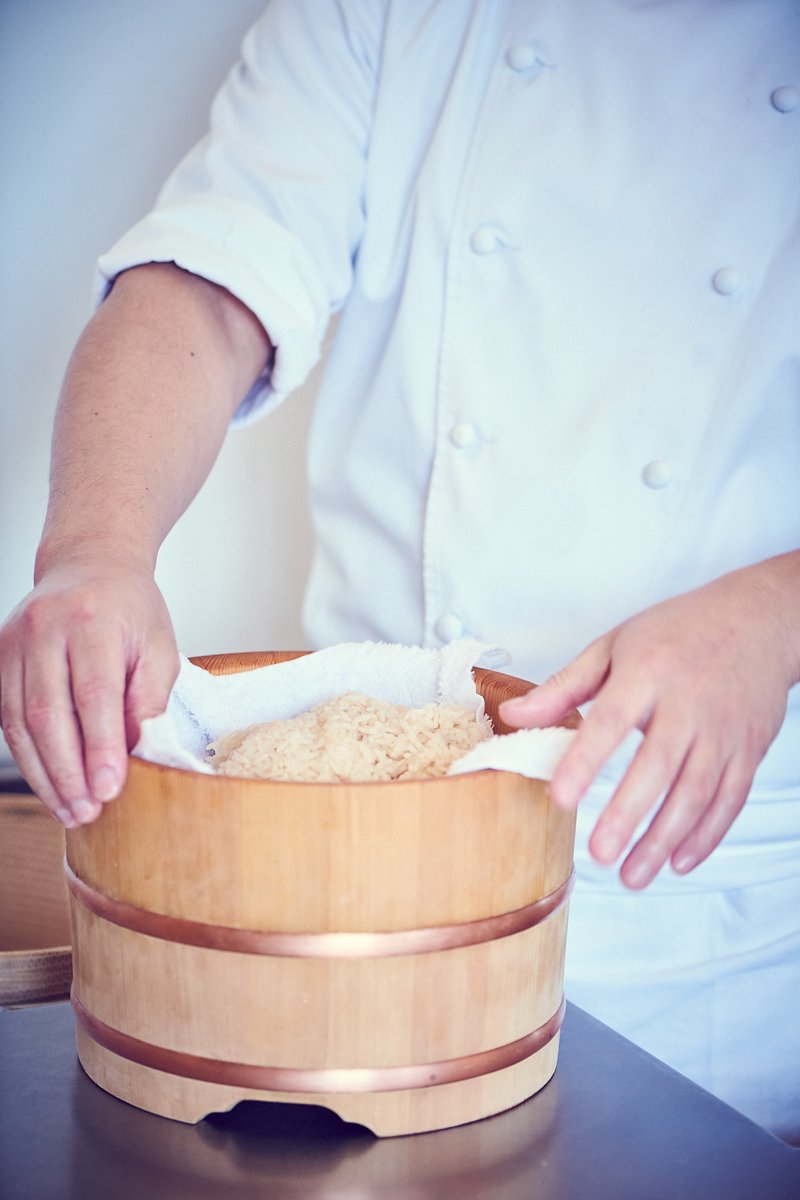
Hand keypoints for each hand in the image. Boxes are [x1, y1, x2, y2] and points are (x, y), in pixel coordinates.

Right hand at [0, 560, 178, 826]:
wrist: (90, 565)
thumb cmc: (130, 610)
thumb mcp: (158, 647)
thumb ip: (149, 699)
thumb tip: (136, 755)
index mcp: (92, 621)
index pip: (94, 695)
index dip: (100, 747)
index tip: (111, 789)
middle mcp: (46, 628)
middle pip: (50, 714)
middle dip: (69, 771)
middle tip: (90, 811)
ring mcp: (14, 642)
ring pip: (21, 722)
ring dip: (45, 775)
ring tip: (71, 810)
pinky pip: (8, 718)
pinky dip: (28, 758)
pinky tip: (50, 784)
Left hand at [499, 556, 799, 888]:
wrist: (758, 620)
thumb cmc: (678, 632)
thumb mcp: (614, 646)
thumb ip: (563, 687)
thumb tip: (512, 716)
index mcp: (647, 671)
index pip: (612, 720)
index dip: (586, 761)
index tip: (560, 798)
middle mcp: (689, 702)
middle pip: (658, 764)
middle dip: (628, 813)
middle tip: (599, 853)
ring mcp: (723, 729)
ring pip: (696, 792)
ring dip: (664, 839)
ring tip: (631, 874)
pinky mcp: (749, 749)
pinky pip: (730, 800)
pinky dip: (706, 836)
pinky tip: (677, 861)